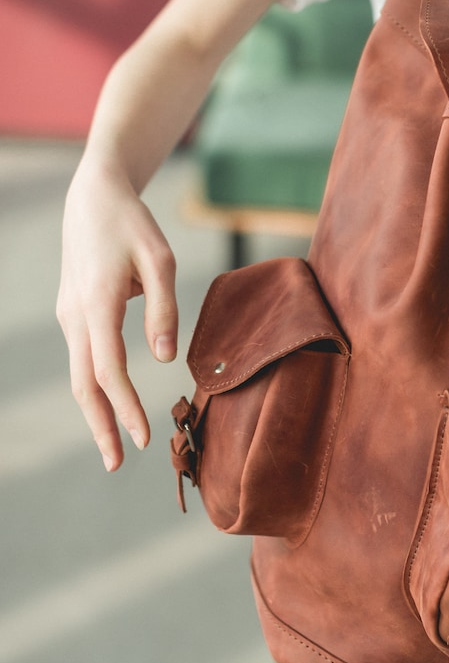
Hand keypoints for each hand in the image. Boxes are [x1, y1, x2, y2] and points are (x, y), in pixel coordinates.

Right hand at [57, 163, 177, 470]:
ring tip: (114, 446)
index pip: (110, 370)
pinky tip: (110, 406)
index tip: (142, 438)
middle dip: (100, 426)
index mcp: (98, 304)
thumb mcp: (160, 259)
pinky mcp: (73, 314)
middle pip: (84, 384)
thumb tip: (165, 358)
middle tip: (116, 464)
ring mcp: (70, 316)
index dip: (125, 407)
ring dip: (95, 412)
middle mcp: (76, 316)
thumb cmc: (132, 225)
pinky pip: (83, 359)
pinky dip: (95, 388)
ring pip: (79, 375)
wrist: (94, 197)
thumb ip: (163, 309)